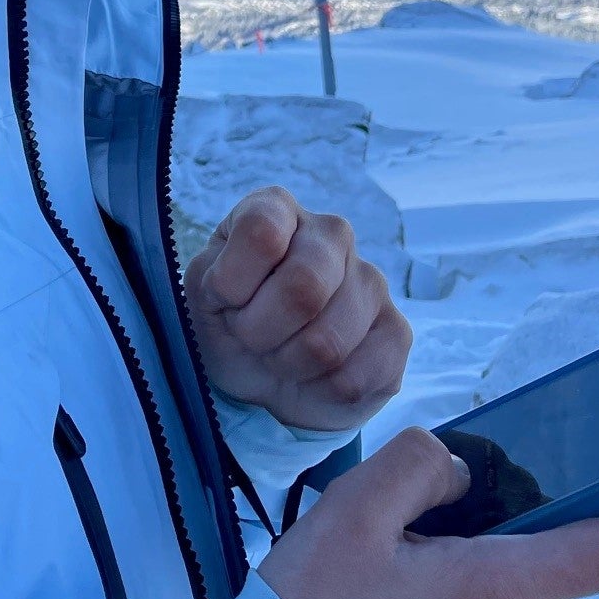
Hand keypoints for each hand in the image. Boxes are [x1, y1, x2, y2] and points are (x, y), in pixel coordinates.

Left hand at [185, 185, 410, 429]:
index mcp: (277, 208)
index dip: (232, 282)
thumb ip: (214, 277)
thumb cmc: (226, 320)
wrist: (259, 373)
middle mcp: (331, 232)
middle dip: (260, 330)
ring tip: (279, 353)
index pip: (262, 231)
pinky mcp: (397, 332)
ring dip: (287, 363)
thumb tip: (237, 286)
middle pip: (304, 288)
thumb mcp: (202, 293)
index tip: (223, 299)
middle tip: (249, 336)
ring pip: (328, 342)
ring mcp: (371, 280)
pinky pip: (356, 377)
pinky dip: (319, 390)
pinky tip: (312, 374)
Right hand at [261, 425, 598, 598]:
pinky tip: (388, 595)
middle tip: (403, 524)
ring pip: (500, 577)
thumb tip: (462, 472)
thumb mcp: (353, 508)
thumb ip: (419, 465)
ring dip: (456, 556)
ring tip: (384, 566)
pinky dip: (445, 590)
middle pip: (530, 547)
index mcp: (494, 589)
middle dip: (478, 520)